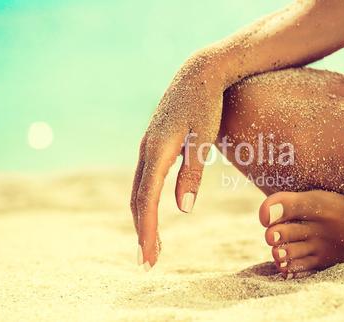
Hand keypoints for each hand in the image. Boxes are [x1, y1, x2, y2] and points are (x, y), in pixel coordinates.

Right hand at [131, 54, 223, 268]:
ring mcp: (147, 145)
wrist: (199, 73)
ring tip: (150, 243)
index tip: (149, 257)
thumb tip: (183, 209)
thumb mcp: (204, 139)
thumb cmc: (207, 104)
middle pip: (136, 199)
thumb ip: (193, 173)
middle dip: (141, 231)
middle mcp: (146, 150)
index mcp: (157, 151)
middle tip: (148, 261)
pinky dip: (145, 201)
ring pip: (138, 189)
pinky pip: (144, 178)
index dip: (147, 230)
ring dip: (141, 218)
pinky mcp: (153, 143)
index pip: (146, 200)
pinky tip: (152, 211)